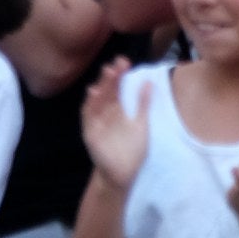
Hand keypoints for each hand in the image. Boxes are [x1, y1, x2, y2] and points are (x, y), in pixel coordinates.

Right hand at [79, 59, 148, 189]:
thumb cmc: (133, 151)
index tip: (126, 62)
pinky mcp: (90, 131)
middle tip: (119, 62)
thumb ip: (144, 104)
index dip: (120, 75)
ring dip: (101, 86)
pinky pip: (88, 115)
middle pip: (107, 91)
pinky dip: (89, 104)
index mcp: (119, 109)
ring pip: (97, 99)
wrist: (123, 175)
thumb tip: (150, 81)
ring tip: (108, 72)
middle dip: (112, 76)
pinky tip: (93, 93)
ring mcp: (97, 121)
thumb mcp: (142, 125)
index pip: (118, 88)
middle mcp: (106, 112)